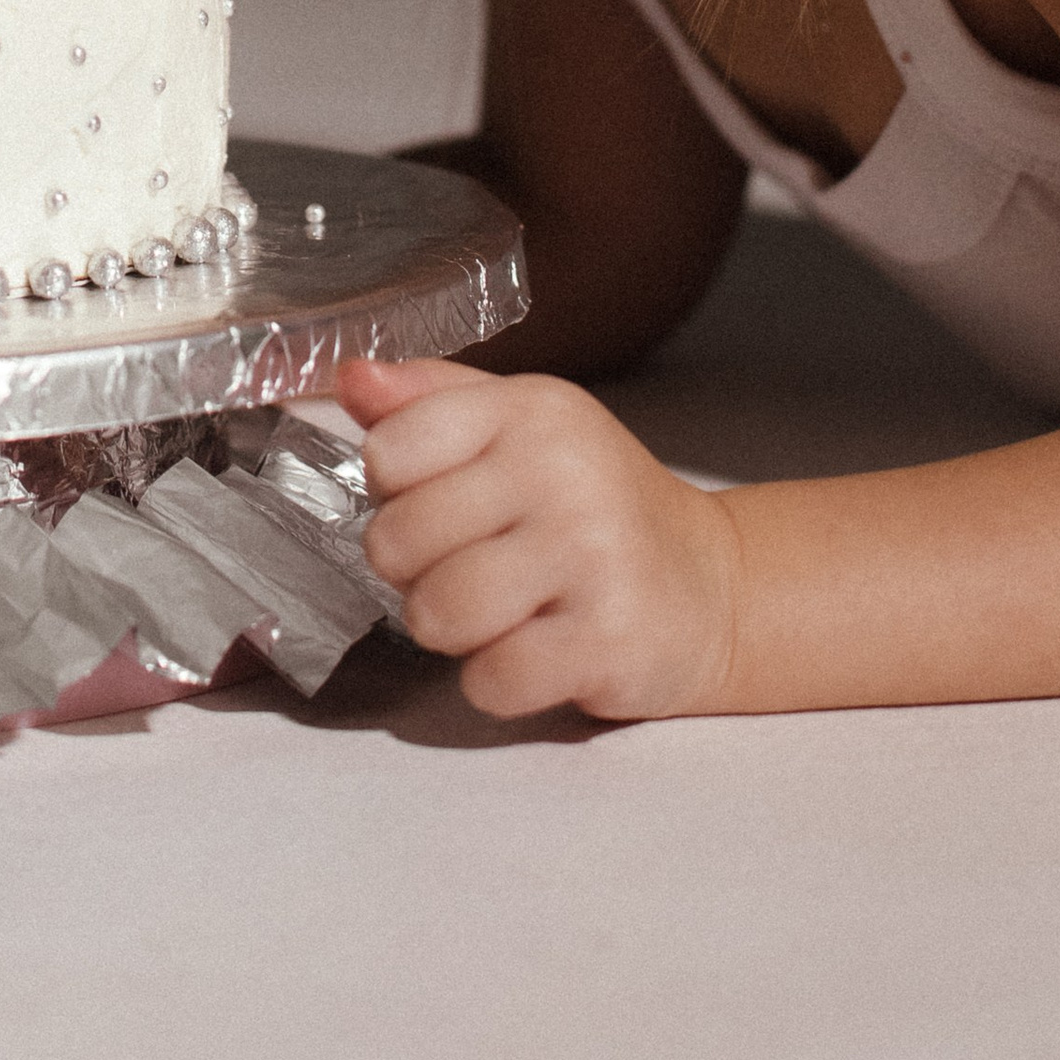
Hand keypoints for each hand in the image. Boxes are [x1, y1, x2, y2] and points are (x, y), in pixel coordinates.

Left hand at [337, 356, 741, 720]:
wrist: (709, 584)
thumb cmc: (595, 504)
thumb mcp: (520, 426)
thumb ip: (429, 400)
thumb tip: (349, 378)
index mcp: (530, 410)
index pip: (391, 449)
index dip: (392, 492)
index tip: (433, 500)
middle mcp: (562, 472)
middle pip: (399, 540)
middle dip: (414, 572)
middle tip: (466, 566)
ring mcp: (592, 556)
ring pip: (437, 613)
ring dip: (450, 630)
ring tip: (494, 613)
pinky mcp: (609, 640)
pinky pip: (493, 679)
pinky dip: (497, 681)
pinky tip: (535, 653)